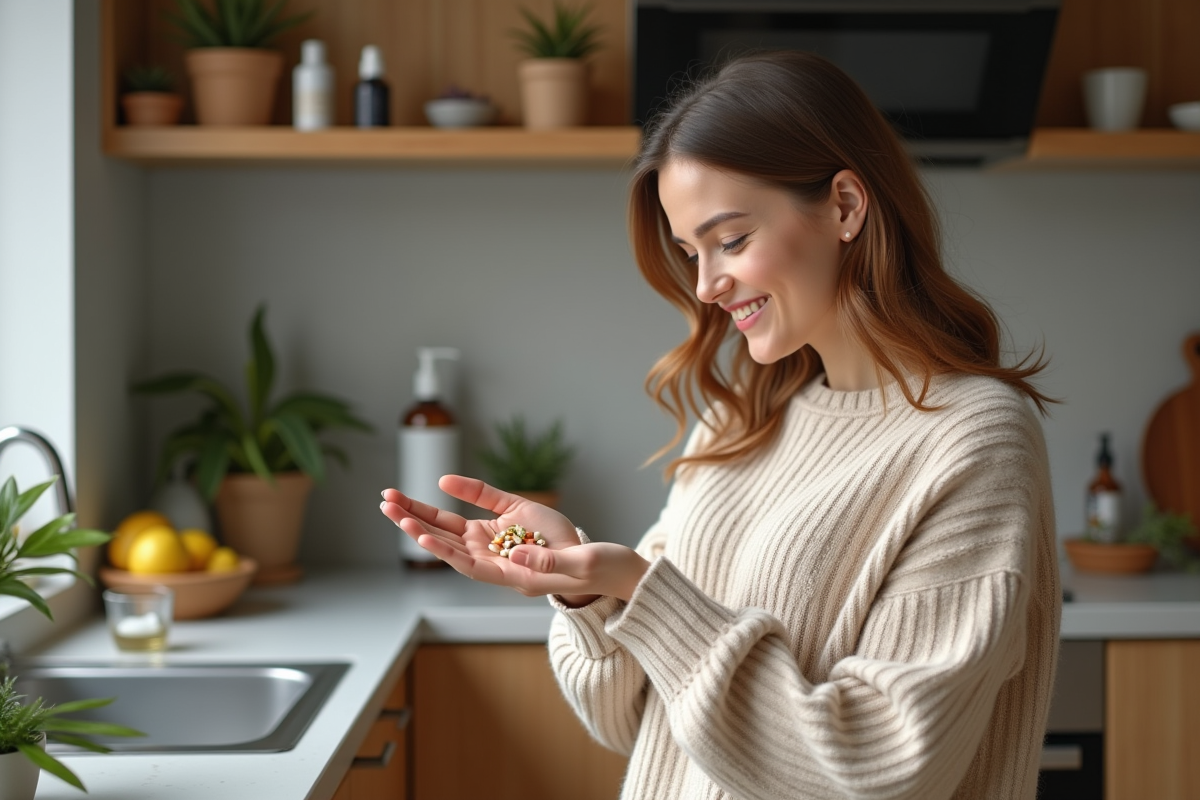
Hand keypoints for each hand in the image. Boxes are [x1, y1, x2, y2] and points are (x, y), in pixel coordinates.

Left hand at [379, 475, 647, 601]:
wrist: (613, 566)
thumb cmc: (601, 569)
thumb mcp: (580, 565)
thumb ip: (549, 564)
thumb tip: (518, 558)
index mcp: (515, 576)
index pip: (469, 565)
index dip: (443, 552)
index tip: (420, 535)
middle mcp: (501, 561)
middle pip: (450, 544)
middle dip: (417, 525)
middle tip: (388, 505)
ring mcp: (503, 542)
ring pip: (453, 529)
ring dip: (423, 513)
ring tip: (391, 498)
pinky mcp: (511, 523)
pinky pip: (479, 509)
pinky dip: (459, 496)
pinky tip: (438, 484)